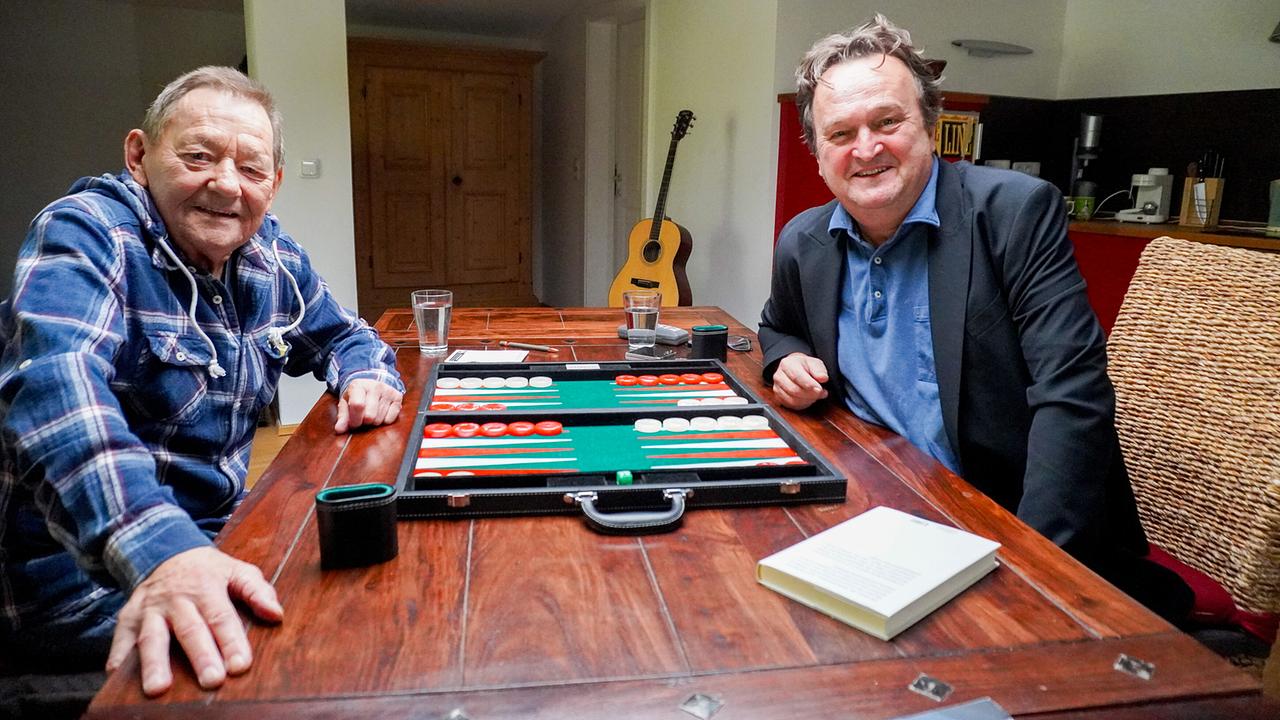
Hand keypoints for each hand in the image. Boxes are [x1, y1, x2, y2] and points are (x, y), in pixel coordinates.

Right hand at [106, 546, 282, 696]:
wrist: (167, 553)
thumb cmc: (209, 571)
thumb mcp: (237, 571)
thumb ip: (258, 591)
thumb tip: (276, 614)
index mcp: (208, 588)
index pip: (222, 617)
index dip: (231, 641)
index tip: (240, 665)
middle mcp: (177, 600)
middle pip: (190, 630)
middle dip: (201, 656)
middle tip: (211, 681)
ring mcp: (150, 609)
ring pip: (152, 637)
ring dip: (154, 663)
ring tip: (158, 689)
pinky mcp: (127, 617)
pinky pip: (120, 638)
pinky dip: (117, 657)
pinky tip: (116, 677)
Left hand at [335, 378, 402, 433]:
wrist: (372, 381)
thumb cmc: (357, 394)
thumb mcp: (346, 402)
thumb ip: (342, 416)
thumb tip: (339, 430)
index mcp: (359, 386)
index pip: (358, 406)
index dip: (354, 420)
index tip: (353, 423)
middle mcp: (375, 386)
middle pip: (370, 416)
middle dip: (364, 422)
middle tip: (362, 418)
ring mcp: (388, 391)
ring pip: (380, 419)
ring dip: (373, 422)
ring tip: (371, 414)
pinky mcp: (398, 397)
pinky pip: (390, 419)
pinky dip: (384, 421)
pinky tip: (380, 414)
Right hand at [772, 352, 829, 409]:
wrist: (796, 369)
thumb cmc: (805, 367)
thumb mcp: (815, 363)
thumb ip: (819, 370)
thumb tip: (823, 378)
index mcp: (787, 364)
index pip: (797, 377)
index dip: (810, 385)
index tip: (820, 389)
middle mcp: (779, 376)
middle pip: (794, 390)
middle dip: (811, 394)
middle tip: (822, 393)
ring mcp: (777, 388)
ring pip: (793, 400)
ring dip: (808, 400)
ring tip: (816, 395)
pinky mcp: (778, 398)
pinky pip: (791, 406)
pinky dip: (803, 404)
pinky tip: (809, 398)